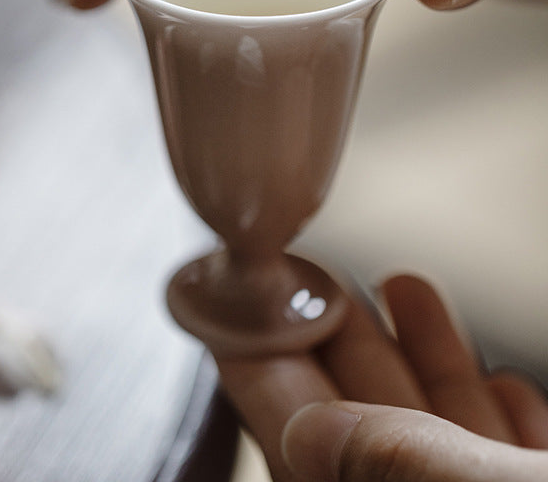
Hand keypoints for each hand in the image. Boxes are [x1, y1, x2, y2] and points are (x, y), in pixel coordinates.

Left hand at [211, 275, 547, 480]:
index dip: (262, 368)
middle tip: (309, 274)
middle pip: (365, 430)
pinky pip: (503, 461)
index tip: (234, 306)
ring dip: (420, 360)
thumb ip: (401, 462)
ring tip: (402, 284)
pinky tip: (494, 373)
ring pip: (438, 440)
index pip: (298, 445)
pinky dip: (492, 410)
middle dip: (338, 342)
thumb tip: (308, 434)